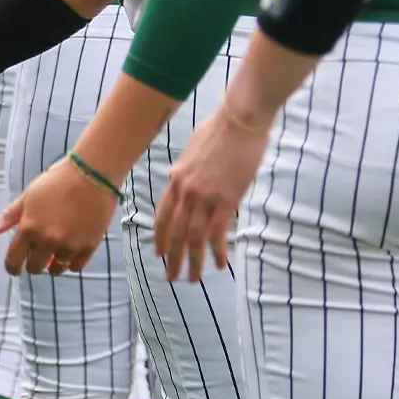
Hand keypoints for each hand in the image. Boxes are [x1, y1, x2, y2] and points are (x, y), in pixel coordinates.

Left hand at [0, 156, 118, 276]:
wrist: (90, 174)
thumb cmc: (56, 181)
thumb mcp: (27, 197)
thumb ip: (8, 217)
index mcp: (29, 228)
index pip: (14, 260)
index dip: (12, 267)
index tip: (15, 268)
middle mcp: (48, 241)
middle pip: (36, 268)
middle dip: (34, 263)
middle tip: (38, 254)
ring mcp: (69, 245)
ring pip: (57, 269)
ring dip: (53, 264)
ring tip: (56, 250)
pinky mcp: (89, 246)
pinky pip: (76, 266)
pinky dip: (72, 262)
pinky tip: (70, 250)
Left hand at [156, 106, 269, 282]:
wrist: (239, 120)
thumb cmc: (219, 130)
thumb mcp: (192, 150)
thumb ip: (185, 170)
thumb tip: (179, 175)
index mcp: (176, 179)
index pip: (162, 215)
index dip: (159, 237)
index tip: (158, 253)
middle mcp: (186, 191)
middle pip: (175, 231)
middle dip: (173, 257)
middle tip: (172, 276)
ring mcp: (205, 197)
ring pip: (194, 237)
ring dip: (193, 261)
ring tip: (193, 279)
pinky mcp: (227, 199)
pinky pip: (218, 232)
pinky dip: (218, 251)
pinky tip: (219, 266)